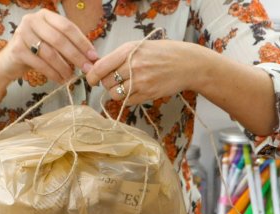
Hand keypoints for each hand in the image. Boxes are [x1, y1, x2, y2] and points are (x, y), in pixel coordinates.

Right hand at [0, 9, 97, 83]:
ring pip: (50, 53)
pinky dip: (53, 73)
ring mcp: (22, 33)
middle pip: (59, 39)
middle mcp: (32, 20)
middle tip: (87, 69)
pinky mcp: (17, 49)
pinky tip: (60, 80)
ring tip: (71, 77)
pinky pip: (40, 63)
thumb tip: (92, 58)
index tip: (93, 56)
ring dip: (64, 67)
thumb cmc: (36, 52)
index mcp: (45, 15)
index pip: (67, 27)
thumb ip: (69, 45)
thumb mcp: (52, 43)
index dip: (82, 42)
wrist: (9, 63)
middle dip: (76, 56)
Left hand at [86, 40, 201, 104]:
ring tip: (124, 86)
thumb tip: (97, 68)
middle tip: (113, 81)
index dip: (91, 76)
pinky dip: (126, 98)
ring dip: (115, 92)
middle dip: (106, 83)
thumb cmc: (163, 53)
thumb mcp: (140, 46)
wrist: (187, 64)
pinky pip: (127, 101)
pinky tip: (134, 91)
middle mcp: (133, 66)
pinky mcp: (148, 94)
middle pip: (106, 82)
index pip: (100, 68)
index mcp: (128, 50)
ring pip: (115, 94)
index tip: (91, 79)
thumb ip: (119, 56)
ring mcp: (141, 81)